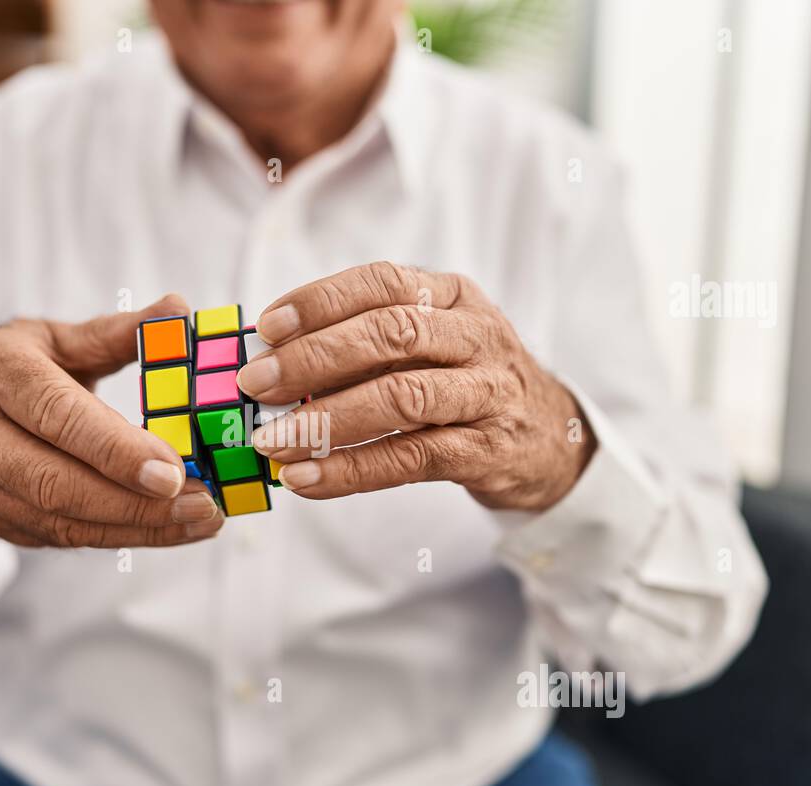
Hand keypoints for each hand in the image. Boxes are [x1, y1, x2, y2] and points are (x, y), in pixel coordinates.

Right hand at [0, 295, 223, 546]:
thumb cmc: (20, 368)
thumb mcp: (61, 339)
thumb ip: (119, 333)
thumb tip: (178, 310)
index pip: (58, 416)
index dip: (116, 449)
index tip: (174, 472)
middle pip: (57, 482)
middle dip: (135, 503)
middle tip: (202, 505)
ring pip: (62, 520)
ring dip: (138, 527)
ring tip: (200, 521)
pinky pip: (63, 537)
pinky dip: (121, 536)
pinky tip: (169, 529)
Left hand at [239, 262, 595, 511]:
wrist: (552, 438)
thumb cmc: (466, 383)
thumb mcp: (431, 342)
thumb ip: (366, 341)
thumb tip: (271, 357)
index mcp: (452, 296)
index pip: (383, 282)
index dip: (322, 301)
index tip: (268, 326)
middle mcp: (474, 336)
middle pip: (392, 334)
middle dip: (315, 358)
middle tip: (258, 384)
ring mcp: (487, 393)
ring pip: (403, 397)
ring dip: (328, 419)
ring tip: (273, 441)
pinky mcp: (487, 450)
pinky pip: (412, 458)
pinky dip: (352, 470)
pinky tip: (307, 479)